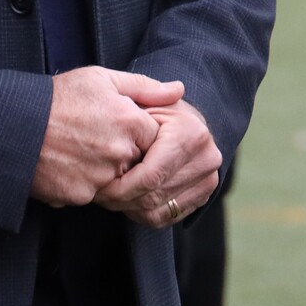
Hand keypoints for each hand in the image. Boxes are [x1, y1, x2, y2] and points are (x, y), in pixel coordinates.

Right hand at [30, 67, 181, 206]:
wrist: (13, 125)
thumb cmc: (57, 98)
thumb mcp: (100, 79)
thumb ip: (144, 87)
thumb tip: (178, 90)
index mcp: (130, 120)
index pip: (155, 138)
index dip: (138, 133)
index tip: (117, 126)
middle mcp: (120, 152)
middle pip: (138, 161)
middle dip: (123, 154)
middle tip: (96, 139)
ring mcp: (101, 176)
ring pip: (117, 181)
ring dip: (104, 171)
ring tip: (80, 151)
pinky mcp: (80, 195)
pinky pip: (93, 194)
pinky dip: (83, 184)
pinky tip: (67, 165)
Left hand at [96, 98, 221, 229]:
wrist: (178, 122)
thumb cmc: (150, 108)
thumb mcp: (139, 97)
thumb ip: (146, 90)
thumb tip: (176, 88)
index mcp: (192, 134)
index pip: (150, 176)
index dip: (119, 186)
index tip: (97, 185)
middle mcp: (207, 158)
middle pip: (152, 196)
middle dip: (120, 200)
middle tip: (98, 194)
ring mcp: (208, 178)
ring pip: (157, 210)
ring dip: (128, 207)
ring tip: (109, 195)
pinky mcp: (204, 194)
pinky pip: (165, 217)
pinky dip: (141, 213)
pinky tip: (128, 198)